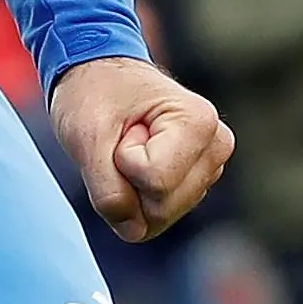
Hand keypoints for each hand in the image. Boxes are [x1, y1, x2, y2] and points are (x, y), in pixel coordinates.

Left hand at [52, 56, 233, 240]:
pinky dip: (135, 194)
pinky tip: (136, 159)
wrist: (98, 71)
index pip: (155, 182)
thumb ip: (108, 191)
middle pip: (162, 207)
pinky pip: (157, 215)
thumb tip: (134, 232)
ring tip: (128, 145)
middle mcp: (216, 146)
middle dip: (126, 181)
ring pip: (160, 216)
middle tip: (121, 139)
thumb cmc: (93, 93)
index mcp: (200, 123)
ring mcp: (209, 167)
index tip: (122, 128)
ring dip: (130, 188)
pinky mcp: (194, 183)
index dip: (122, 162)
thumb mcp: (86, 137)